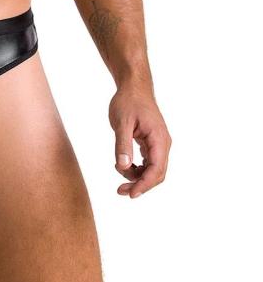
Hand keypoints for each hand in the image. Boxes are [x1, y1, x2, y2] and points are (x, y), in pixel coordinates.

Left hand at [108, 80, 170, 197]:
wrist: (134, 87)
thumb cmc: (128, 101)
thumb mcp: (121, 122)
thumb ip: (122, 144)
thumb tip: (123, 166)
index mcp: (159, 139)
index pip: (156, 169)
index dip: (144, 184)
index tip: (130, 194)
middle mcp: (163, 144)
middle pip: (157, 174)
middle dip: (140, 184)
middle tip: (120, 190)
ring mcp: (159, 144)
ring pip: (153, 169)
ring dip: (138, 177)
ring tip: (119, 172)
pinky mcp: (152, 143)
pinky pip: (149, 162)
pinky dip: (138, 168)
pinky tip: (124, 166)